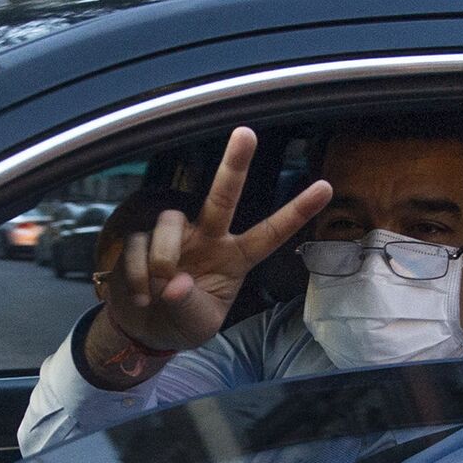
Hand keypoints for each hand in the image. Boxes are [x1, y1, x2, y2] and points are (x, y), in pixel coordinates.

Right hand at [103, 127, 332, 352]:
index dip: (296, 212)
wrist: (143, 329)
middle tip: (247, 133)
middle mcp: (207, 236)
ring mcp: (173, 234)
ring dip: (162, 258)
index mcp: (234, 257)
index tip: (325, 187)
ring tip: (157, 292)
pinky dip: (137, 275)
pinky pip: (137, 245)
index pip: (270, 234)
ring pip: (169, 223)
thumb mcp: (197, 325)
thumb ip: (190, 306)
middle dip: (235, 165)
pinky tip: (140, 295)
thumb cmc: (182, 321)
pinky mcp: (139, 237)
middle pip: (223, 196)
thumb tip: (173, 282)